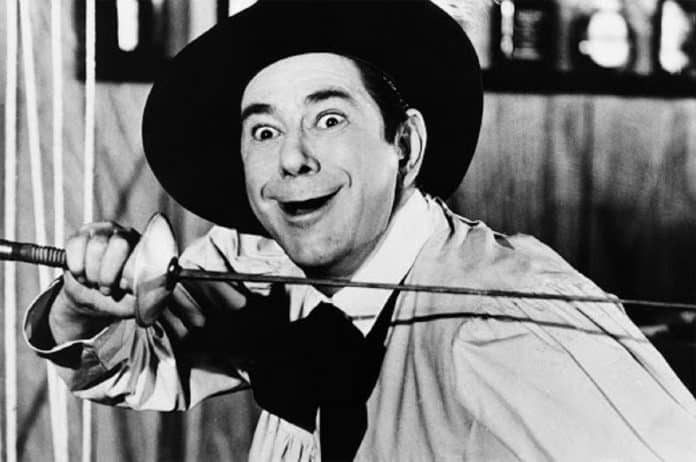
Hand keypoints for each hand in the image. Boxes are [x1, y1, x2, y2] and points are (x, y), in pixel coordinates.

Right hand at [49, 222, 139, 342]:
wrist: (95, 300)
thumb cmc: (121, 297)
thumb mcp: (137, 301)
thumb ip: (149, 294)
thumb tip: (153, 286)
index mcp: (143, 247)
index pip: (134, 249)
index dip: (124, 272)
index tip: (121, 287)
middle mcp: (124, 233)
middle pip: (116, 243)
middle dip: (107, 273)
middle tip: (106, 288)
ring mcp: (102, 231)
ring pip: (94, 246)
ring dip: (91, 273)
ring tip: (94, 283)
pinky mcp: (81, 235)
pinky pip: (75, 244)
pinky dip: (76, 266)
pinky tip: (82, 275)